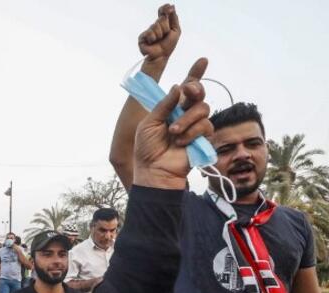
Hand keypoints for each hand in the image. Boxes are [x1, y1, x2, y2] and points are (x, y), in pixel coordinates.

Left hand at [133, 71, 211, 188]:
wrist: (154, 170)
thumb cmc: (147, 148)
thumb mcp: (149, 123)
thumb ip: (164, 105)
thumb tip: (177, 87)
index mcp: (171, 108)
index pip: (185, 88)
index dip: (195, 74)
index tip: (202, 61)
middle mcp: (184, 114)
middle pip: (198, 93)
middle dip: (195, 88)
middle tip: (188, 92)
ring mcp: (194, 125)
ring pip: (203, 108)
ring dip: (187, 119)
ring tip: (173, 132)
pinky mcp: (203, 137)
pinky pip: (205, 125)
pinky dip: (191, 132)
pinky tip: (181, 142)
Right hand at [139, 4, 180, 61]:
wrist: (160, 56)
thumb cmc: (168, 46)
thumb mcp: (175, 30)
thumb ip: (174, 18)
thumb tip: (172, 6)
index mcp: (163, 23)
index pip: (162, 11)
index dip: (165, 8)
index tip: (169, 7)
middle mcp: (155, 26)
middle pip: (162, 18)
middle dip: (166, 28)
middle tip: (165, 36)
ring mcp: (148, 31)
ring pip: (156, 26)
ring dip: (160, 34)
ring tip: (159, 41)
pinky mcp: (142, 37)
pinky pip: (149, 32)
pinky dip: (153, 38)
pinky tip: (152, 43)